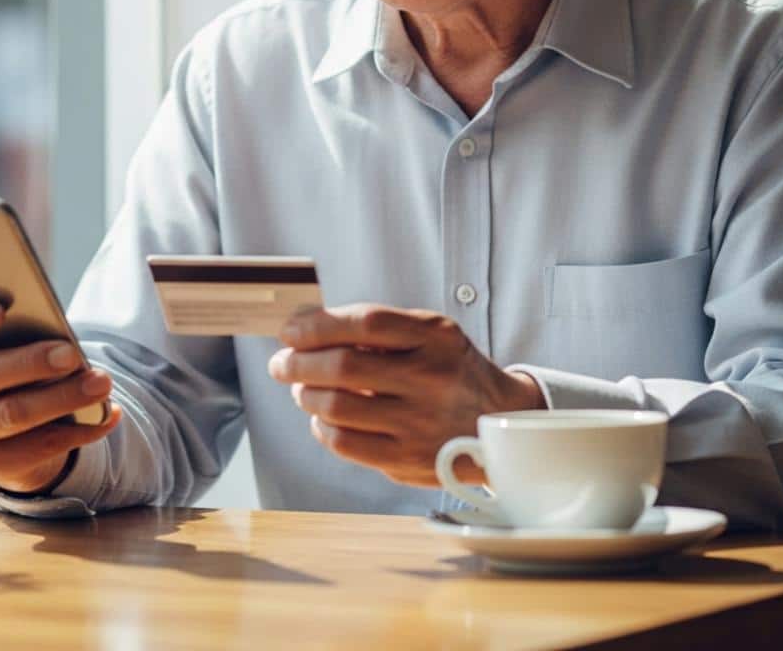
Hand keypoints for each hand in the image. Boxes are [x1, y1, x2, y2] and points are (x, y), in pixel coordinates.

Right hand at [0, 297, 120, 494]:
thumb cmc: (9, 362)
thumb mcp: (6, 343)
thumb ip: (22, 332)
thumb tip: (63, 338)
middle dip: (31, 363)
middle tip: (72, 355)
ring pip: (12, 415)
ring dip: (62, 399)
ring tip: (101, 384)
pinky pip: (37, 447)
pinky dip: (79, 430)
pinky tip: (107, 414)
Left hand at [267, 304, 544, 487]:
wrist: (501, 420)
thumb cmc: (450, 369)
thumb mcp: (430, 333)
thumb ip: (378, 328)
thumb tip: (307, 327)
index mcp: (433, 337)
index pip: (364, 322)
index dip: (317, 326)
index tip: (290, 331)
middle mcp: (429, 379)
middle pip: (343, 367)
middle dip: (298, 363)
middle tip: (281, 363)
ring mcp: (419, 422)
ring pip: (337, 408)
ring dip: (305, 395)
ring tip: (302, 389)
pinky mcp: (409, 460)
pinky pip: (346, 444)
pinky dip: (321, 427)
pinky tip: (322, 417)